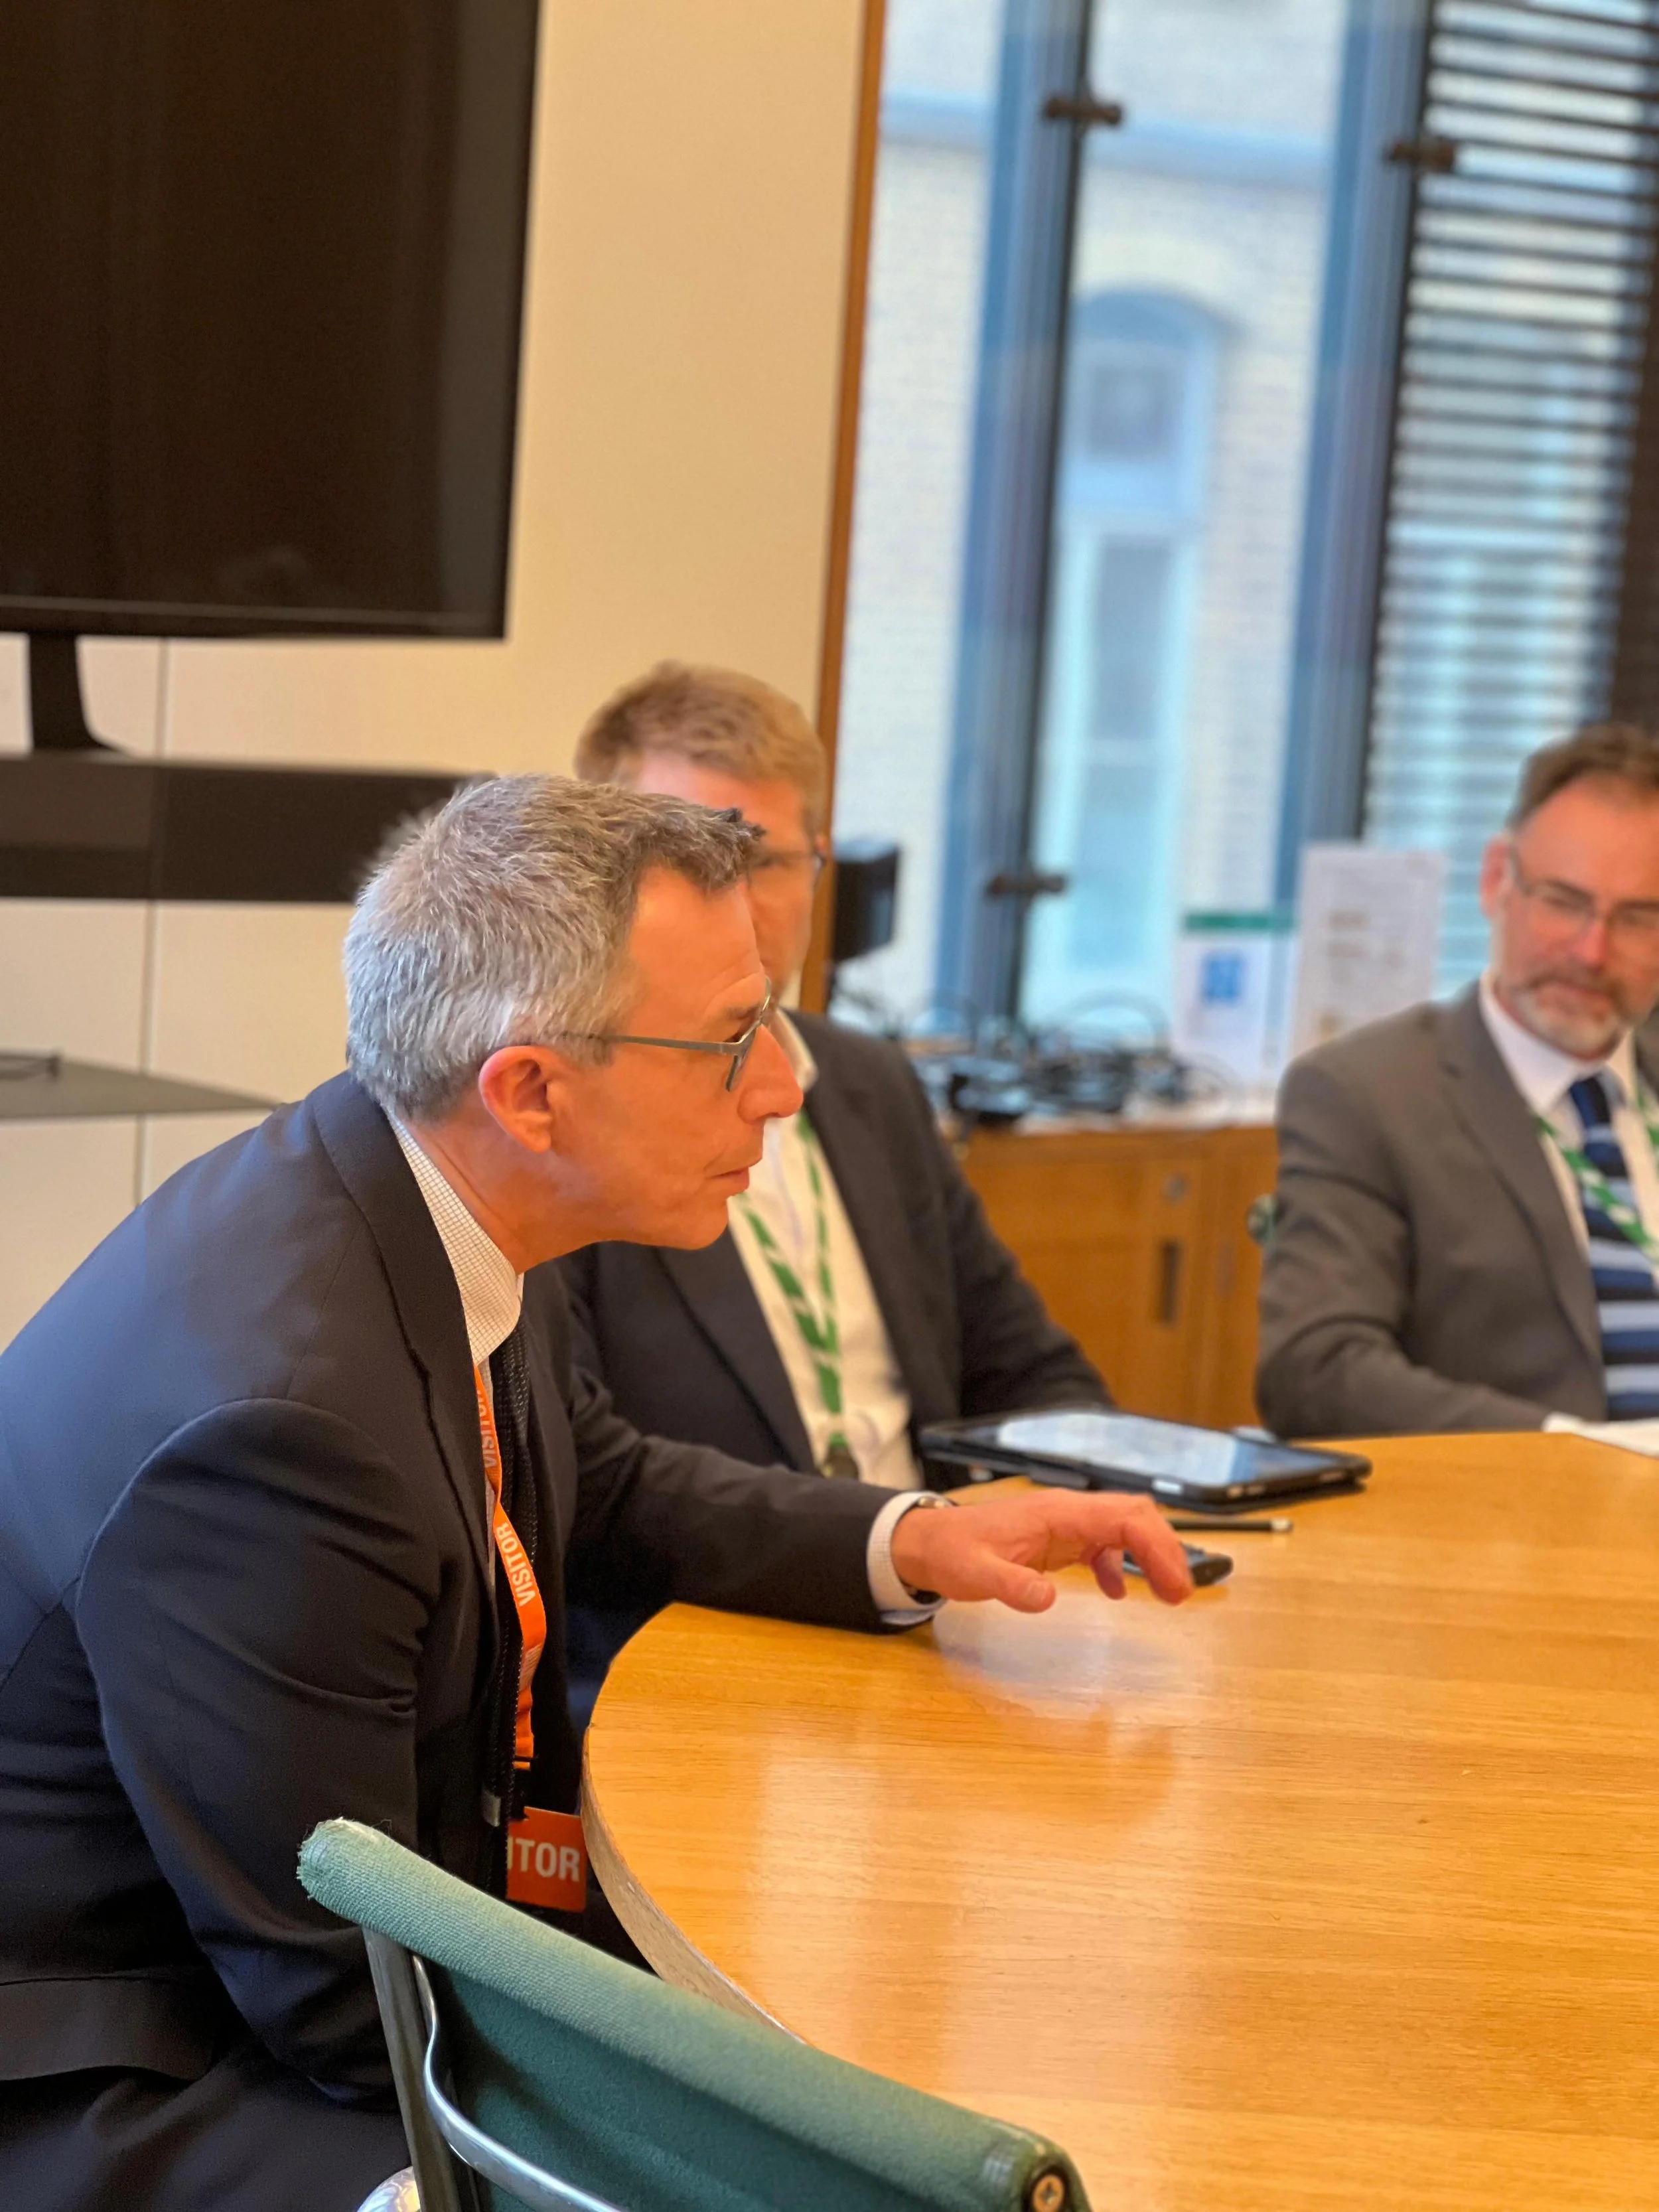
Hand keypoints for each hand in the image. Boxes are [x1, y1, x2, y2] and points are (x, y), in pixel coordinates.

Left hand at [890, 1489, 1193, 1613]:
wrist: (929, 1542)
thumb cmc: (952, 1552)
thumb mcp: (974, 1574)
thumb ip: (1009, 1585)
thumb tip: (1046, 1599)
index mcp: (1056, 1513)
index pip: (1123, 1517)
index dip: (1156, 1547)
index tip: (1174, 1585)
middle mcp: (1068, 1512)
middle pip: (1134, 1515)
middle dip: (1165, 1549)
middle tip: (1181, 1594)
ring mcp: (1065, 1524)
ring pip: (1124, 1526)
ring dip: (1150, 1556)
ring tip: (1168, 1596)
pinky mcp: (1059, 1539)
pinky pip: (1103, 1543)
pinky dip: (1120, 1565)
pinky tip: (1118, 1593)